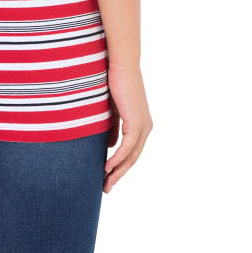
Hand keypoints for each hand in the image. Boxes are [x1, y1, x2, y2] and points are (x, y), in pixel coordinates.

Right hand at [103, 62, 152, 192]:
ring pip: (131, 156)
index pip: (132, 151)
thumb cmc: (115, 81)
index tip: (108, 176)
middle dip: (119, 174)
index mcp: (141, 124)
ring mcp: (142, 126)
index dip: (120, 166)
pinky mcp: (136, 122)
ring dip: (117, 171)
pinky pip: (126, 147)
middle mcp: (146, 127)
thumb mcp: (113, 109)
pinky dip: (117, 159)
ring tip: (105, 183)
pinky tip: (107, 167)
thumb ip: (113, 127)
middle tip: (106, 187)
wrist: (121, 64)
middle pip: (133, 158)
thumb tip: (110, 146)